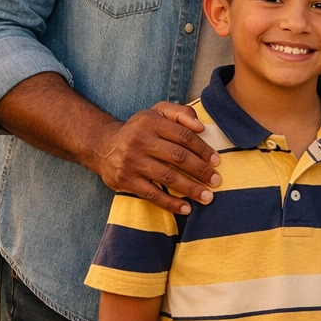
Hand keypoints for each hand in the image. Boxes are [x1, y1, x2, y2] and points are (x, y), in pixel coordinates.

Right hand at [94, 102, 220, 214]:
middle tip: (217, 181)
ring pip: (167, 177)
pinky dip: (170, 203)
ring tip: (207, 197)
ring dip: (190, 189)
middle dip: (201, 170)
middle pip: (178, 157)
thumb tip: (201, 127)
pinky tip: (186, 209)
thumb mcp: (157, 112)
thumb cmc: (140, 129)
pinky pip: (152, 194)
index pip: (184, 136)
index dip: (203, 149)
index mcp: (151, 122)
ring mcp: (132, 162)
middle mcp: (140, 141)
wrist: (103, 145)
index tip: (217, 161)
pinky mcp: (125, 181)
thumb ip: (181, 113)